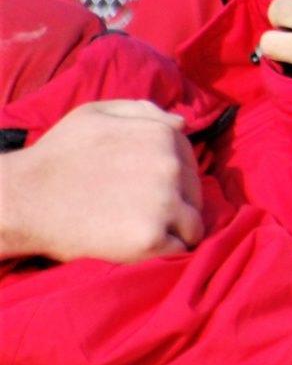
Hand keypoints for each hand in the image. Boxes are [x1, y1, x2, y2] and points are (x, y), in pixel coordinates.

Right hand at [0, 100, 203, 261]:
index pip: (191, 163)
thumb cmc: (57, 155)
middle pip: (195, 194)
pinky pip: (179, 250)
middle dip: (177, 205)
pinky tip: (140, 248)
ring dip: (176, 232)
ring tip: (144, 233)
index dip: (173, 180)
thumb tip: (182, 123)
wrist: (22, 199)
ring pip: (194, 225)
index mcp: (163, 135)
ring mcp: (164, 204)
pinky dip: (165, 253)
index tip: (148, 190)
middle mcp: (171, 167)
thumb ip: (142, 112)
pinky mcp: (151, 239)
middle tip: (140, 213)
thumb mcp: (96, 114)